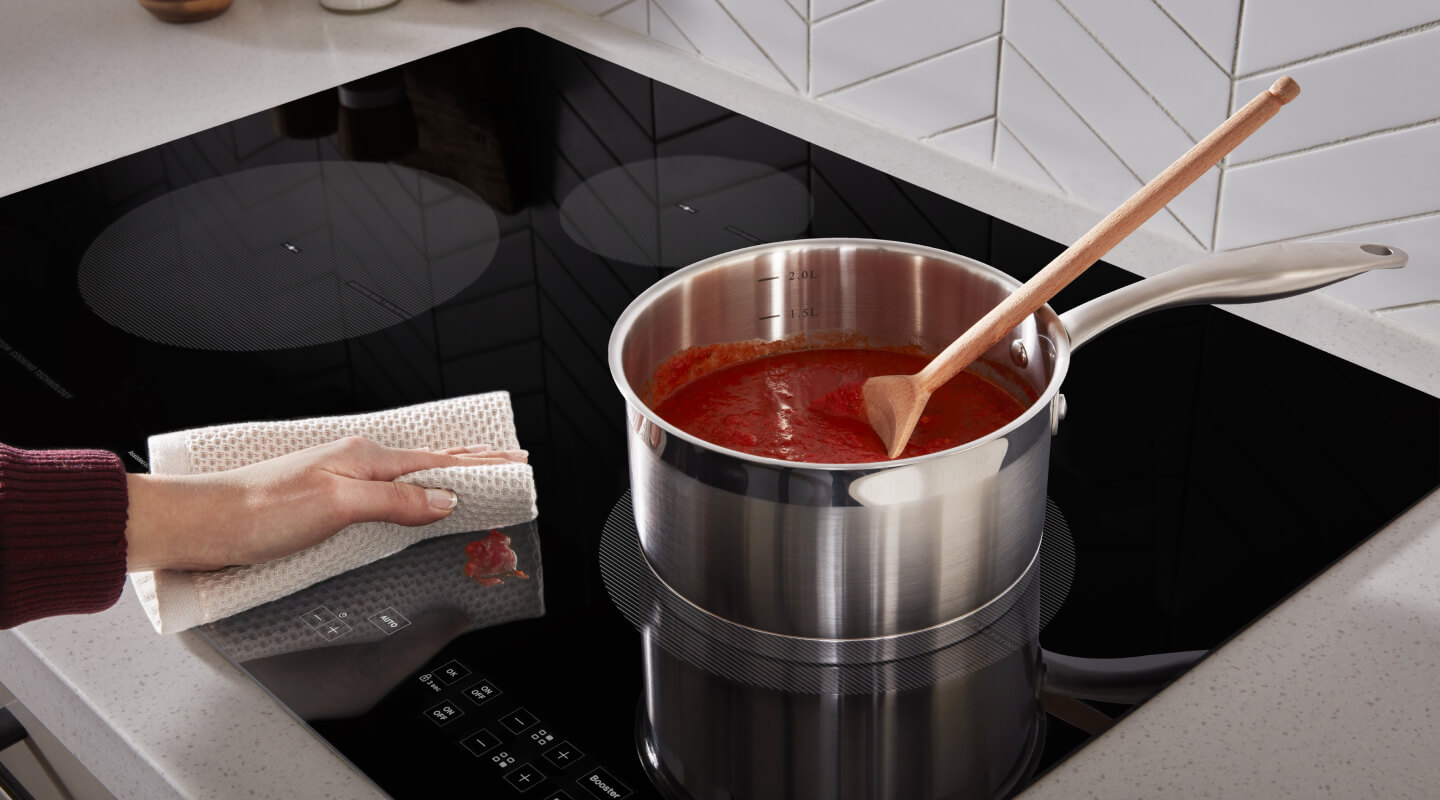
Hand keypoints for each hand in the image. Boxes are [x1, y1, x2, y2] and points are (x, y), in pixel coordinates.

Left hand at [124, 436, 526, 571]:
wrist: (202, 525)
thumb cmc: (257, 513)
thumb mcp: (338, 506)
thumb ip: (395, 503)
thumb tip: (444, 500)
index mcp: (364, 458)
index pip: (438, 461)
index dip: (480, 463)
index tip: (515, 462)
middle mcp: (354, 463)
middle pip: (429, 462)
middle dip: (472, 463)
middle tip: (509, 463)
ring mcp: (339, 480)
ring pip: (409, 476)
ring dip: (445, 477)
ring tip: (474, 475)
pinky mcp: (325, 502)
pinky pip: (387, 493)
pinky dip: (414, 494)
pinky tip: (414, 499)